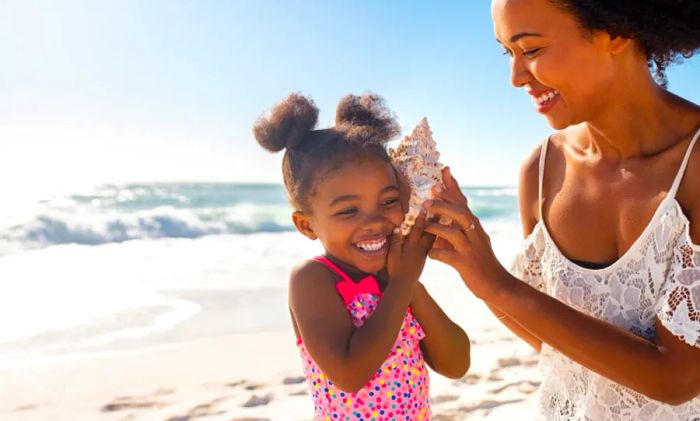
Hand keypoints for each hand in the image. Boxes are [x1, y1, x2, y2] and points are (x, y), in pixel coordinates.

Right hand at [386, 212, 434, 291]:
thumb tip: (397, 228)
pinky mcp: (425, 257)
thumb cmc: (395, 270)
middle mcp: (420, 248)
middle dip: (434, 219)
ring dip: (437, 226)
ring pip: (433, 237)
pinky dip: (436, 236)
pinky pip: (432, 243)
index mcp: (412, 246)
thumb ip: (395, 242)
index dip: (423, 218)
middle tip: (440, 209)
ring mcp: (423, 252)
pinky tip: (439, 232)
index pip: (419, 229)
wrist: (404, 285)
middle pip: (430, 231)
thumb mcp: (392, 255)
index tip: (427, 207)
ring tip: (442, 217)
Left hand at [424, 167, 511, 300]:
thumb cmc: (480, 262)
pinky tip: (429, 253)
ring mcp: (471, 248)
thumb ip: (454, 231)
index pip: (463, 202)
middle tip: (429, 195)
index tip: (445, 170)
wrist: (497, 285)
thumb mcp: (471, 242)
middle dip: (444, 202)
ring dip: (438, 224)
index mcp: (474, 226)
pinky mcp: (466, 264)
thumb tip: (436, 223)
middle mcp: (474, 234)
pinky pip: (448, 256)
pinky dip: (437, 253)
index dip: (454, 187)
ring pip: (454, 231)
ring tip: (425, 221)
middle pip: (460, 213)